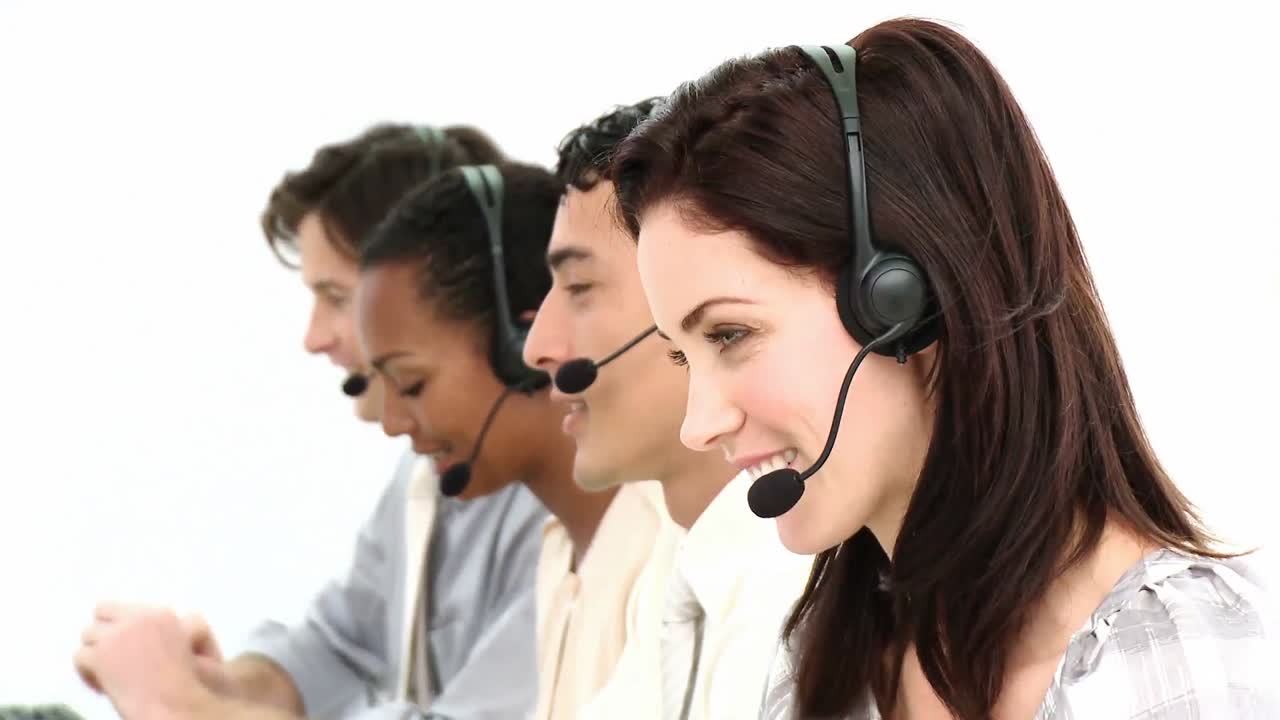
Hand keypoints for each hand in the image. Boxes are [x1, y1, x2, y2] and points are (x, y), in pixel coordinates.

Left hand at [74, 603, 221, 718]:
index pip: (127, 607)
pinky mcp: (100, 657)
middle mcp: (138, 620)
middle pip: (102, 609)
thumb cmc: (188, 684)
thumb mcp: (200, 642)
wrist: (176, 705)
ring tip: (108, 672)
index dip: (123, 625)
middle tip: (112, 654)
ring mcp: (117, 637)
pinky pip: (80, 657)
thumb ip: (184, 625)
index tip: (130, 643)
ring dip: (96, 651)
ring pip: (88, 634)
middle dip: (105, 631)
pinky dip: (88, 673)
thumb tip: (176, 619)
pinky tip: (103, 686)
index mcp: (161, 615)